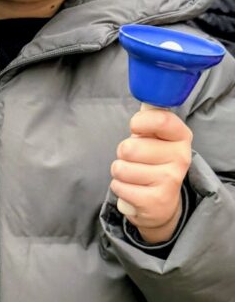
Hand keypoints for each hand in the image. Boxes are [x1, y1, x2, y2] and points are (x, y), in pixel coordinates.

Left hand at [111, 108, 191, 243]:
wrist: (162, 203)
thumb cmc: (152, 162)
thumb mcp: (154, 138)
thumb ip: (149, 120)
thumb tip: (145, 98)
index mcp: (181, 137)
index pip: (161, 120)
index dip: (140, 122)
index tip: (135, 127)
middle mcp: (181, 158)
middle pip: (129, 148)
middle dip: (122, 154)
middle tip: (135, 160)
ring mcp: (170, 180)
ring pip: (121, 168)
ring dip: (120, 172)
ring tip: (133, 175)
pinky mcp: (157, 200)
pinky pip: (119, 187)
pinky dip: (119, 188)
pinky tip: (133, 190)